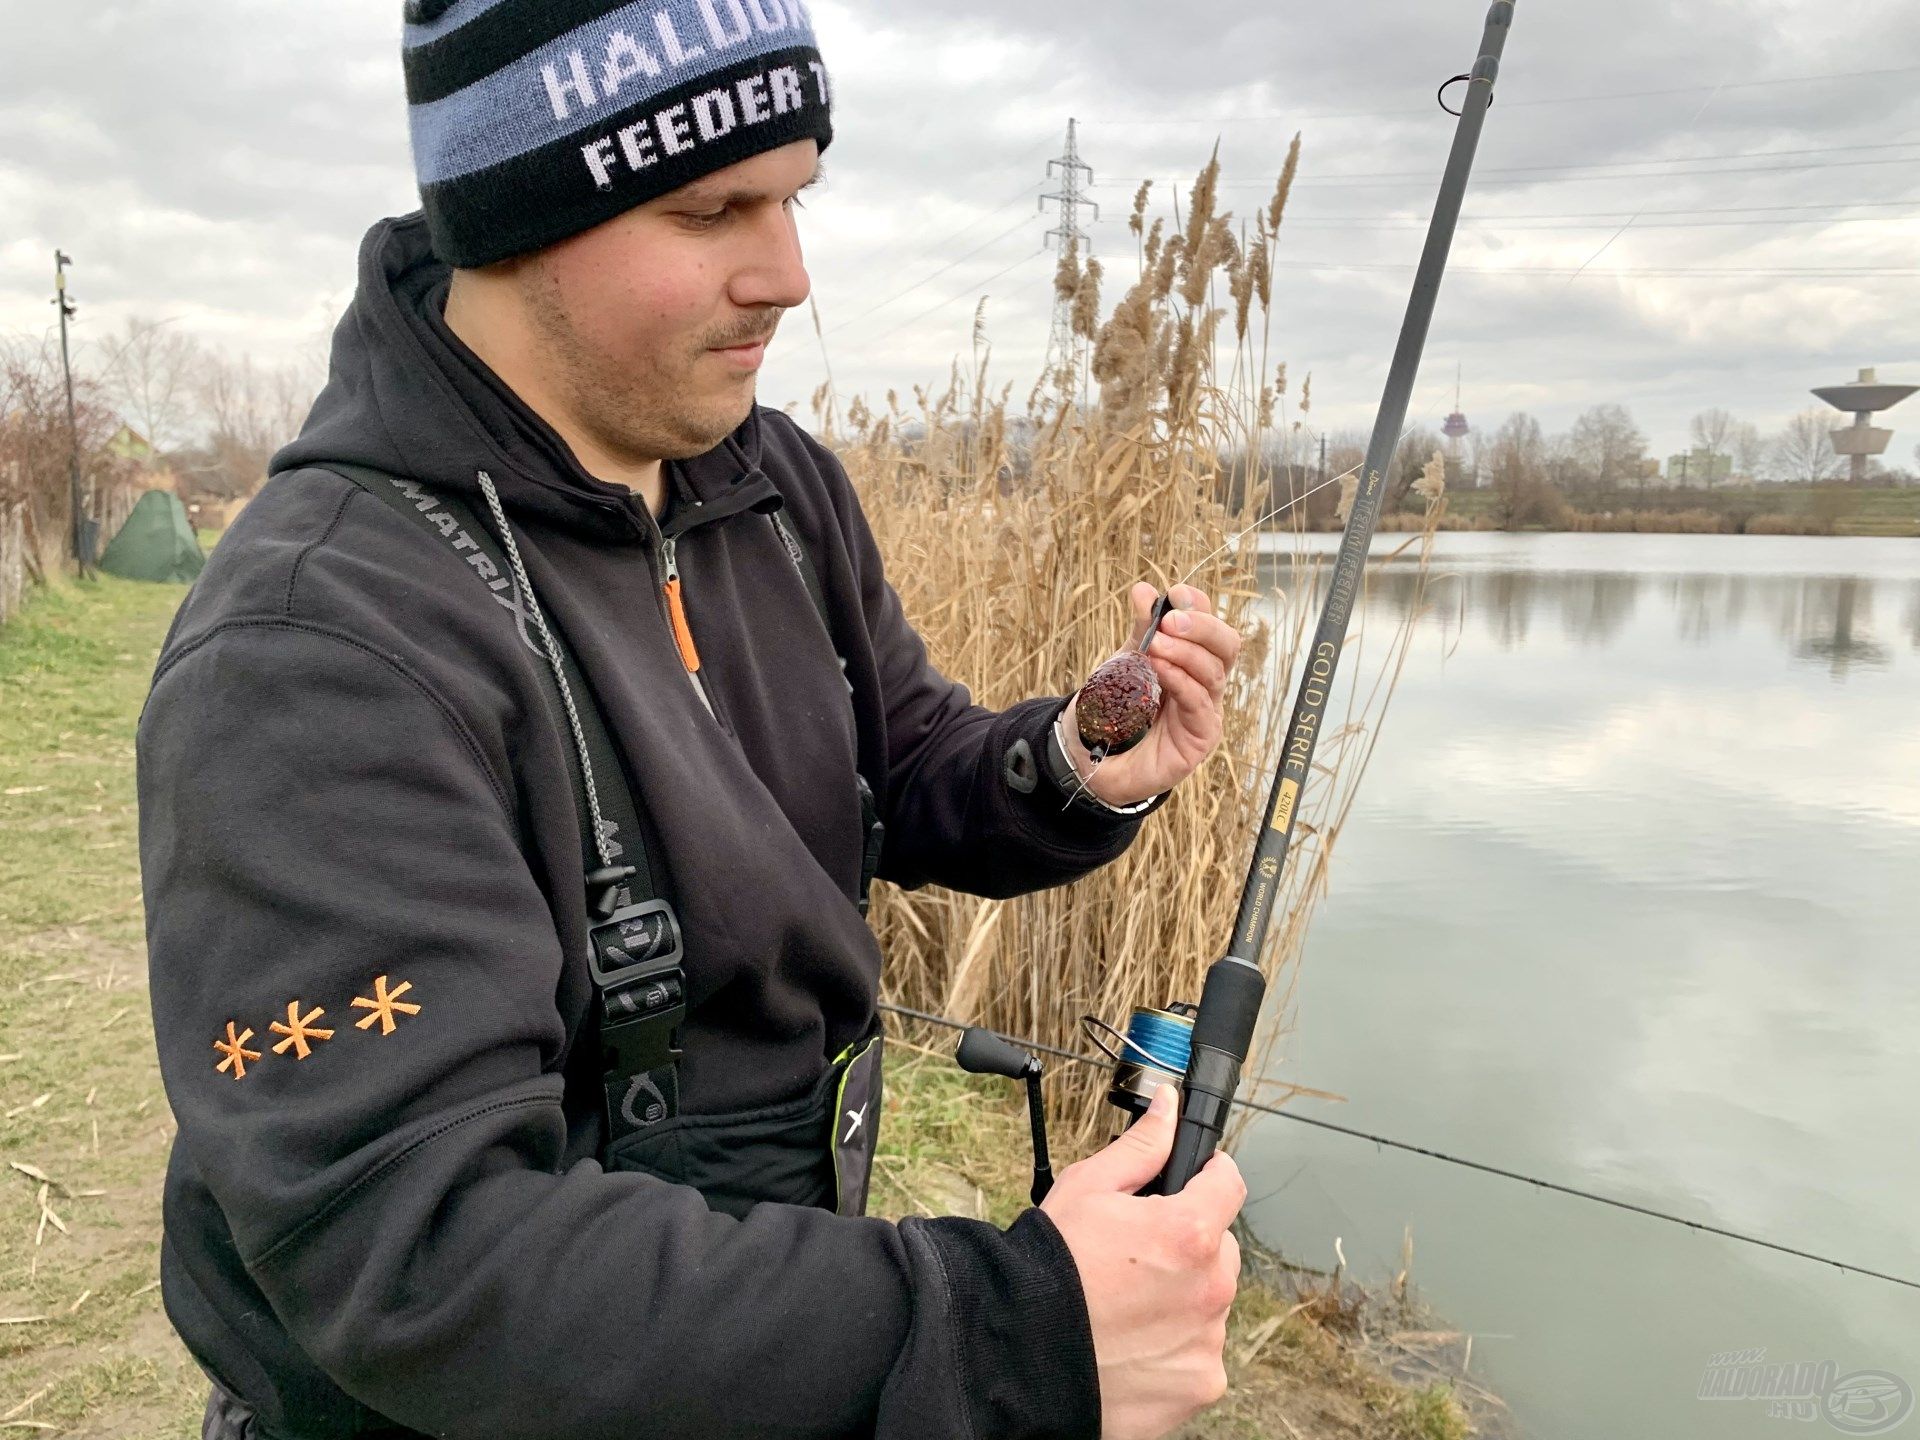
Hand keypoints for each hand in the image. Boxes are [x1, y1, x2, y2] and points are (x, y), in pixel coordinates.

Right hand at [1040, 1085, 1243, 1439]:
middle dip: (1189, 1245)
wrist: (1020, 1353)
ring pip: (1208, 1302)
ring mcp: (1207, 1342)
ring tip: (1125, 1304)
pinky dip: (1174, 1347)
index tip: (1189, 1182)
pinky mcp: (1199, 1384)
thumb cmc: (1050, 1267)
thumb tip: (1168, 1106)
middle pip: (1220, 1248)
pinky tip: (1131, 1342)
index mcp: (1190, 1232)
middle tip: (1136, 1255)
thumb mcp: (1088, 1188)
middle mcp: (1210, 1288)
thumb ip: (1141, 1147)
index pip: (1228, 1183)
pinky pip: (1198, 1353)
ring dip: (1181, 1298)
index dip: (1207, 1175)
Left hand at [1062, 583, 1243, 807]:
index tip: (1175, 593)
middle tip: (1170, 619)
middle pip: (1226, 645)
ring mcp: (1207, 710)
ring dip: (1185, 653)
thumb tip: (1144, 590)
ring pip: (1214, 672)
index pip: (1210, 624)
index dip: (1198, 605)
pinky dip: (1180, 681)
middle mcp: (1206, 683)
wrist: (1094, 759)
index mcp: (1193, 659)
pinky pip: (1199, 703)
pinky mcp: (1200, 738)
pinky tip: (1159, 669)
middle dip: (1202, 626)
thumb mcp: (1126, 662)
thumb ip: (1140, 630)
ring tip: (1154, 644)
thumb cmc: (1116, 710)